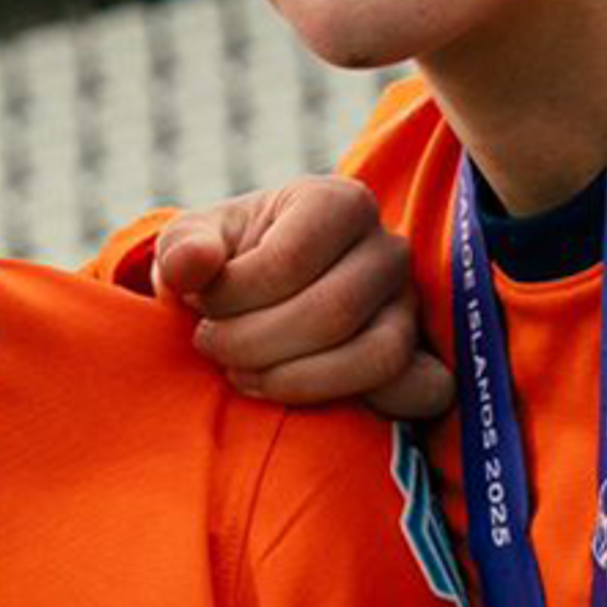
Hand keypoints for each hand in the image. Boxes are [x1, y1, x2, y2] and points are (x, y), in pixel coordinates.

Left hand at [153, 178, 445, 421]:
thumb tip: (192, 265)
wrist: (255, 301)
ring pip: (378, 356)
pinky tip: (300, 398)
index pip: (289, 260)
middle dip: (254, 343)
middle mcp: (388, 248)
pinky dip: (366, 405)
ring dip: (298, 381)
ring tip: (245, 375)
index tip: (199, 307)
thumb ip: (182, 248)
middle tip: (212, 347)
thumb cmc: (226, 265)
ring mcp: (412, 305)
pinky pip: (423, 390)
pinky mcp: (423, 358)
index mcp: (339, 202)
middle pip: (333, 312)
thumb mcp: (192, 245)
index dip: (232, 298)